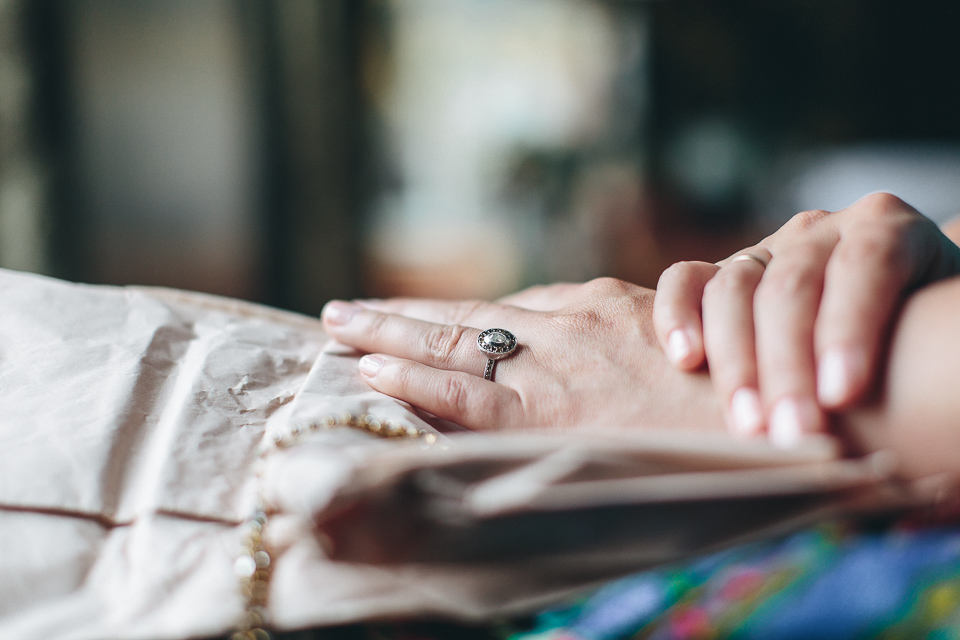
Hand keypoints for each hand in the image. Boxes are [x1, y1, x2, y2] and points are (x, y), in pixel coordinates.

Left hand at [324, 279, 723, 432]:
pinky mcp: (548, 412)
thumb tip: (604, 367)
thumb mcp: (686, 350)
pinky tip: (369, 368)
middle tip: (345, 309)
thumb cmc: (741, 391)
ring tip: (337, 327)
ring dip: (386, 334)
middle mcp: (569, 325)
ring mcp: (554, 365)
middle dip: (403, 313)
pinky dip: (413, 378)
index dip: (456, 315)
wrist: (783, 412)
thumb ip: (633, 349)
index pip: (508, 311)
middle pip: (466, 316)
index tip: (419, 317)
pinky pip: (463, 392)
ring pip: (450, 343)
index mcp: (600, 307)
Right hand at [653, 192, 959, 445]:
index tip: (842, 395)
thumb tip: (929, 466)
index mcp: (888, 229)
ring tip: (749, 425)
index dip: (849, 327)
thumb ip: (934, 367)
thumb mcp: (943, 343)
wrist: (891, 325)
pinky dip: (677, 315)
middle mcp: (820, 232)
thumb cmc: (924, 347)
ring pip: (735, 289)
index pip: (867, 263)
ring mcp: (763, 251)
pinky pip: (685, 281)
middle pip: (793, 287)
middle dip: (790, 366)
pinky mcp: (717, 275)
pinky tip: (684, 359)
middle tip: (794, 432)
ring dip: (737, 361)